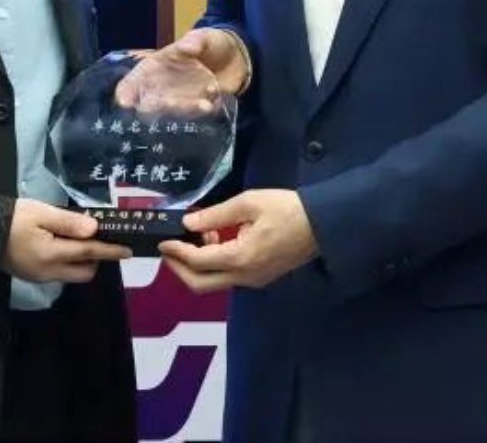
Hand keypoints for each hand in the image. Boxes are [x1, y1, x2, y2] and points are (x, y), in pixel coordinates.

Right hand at [1, 199, 129, 283]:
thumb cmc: (11, 219)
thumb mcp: (40, 212)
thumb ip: (68, 222)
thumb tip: (95, 228)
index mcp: (51, 254)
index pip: (89, 253)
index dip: (110, 250)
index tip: (128, 250)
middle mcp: (49, 272)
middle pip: (85, 272)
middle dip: (96, 259)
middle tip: (97, 238)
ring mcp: (41, 277)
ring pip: (73, 274)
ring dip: (82, 261)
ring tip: (80, 239)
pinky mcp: (34, 276)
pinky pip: (60, 273)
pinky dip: (69, 262)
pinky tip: (64, 245)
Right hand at [116, 29, 247, 113]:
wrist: (238, 59)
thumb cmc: (213, 44)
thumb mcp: (205, 37)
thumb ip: (195, 41)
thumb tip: (186, 47)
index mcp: (155, 67)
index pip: (132, 82)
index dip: (126, 93)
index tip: (125, 103)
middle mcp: (162, 88)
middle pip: (148, 104)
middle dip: (156, 107)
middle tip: (171, 103)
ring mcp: (179, 101)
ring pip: (172, 113)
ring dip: (185, 111)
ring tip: (205, 104)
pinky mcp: (196, 111)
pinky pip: (193, 118)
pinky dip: (201, 114)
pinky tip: (213, 103)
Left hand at [158, 189, 317, 291]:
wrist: (324, 225)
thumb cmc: (287, 209)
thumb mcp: (249, 203)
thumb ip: (215, 215)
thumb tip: (188, 222)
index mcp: (240, 258)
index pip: (197, 261)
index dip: (176, 252)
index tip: (162, 241)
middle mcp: (244, 276)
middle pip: (200, 284)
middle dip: (179, 268)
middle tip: (170, 248)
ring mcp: (253, 281)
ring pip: (214, 283)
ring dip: (198, 266)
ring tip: (199, 236)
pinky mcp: (260, 278)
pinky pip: (229, 277)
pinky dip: (214, 265)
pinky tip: (217, 241)